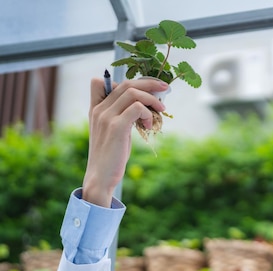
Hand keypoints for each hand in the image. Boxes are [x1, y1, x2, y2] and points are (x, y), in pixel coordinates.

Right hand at [82, 77, 167, 206]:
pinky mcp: (116, 127)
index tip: (143, 89)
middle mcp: (99, 109)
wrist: (101, 176)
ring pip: (133, 93)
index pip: (99, 81)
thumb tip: (142, 106)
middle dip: (149, 84)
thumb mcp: (113, 131)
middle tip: (165, 89)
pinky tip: (149, 126)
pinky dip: (148, 113)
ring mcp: (106, 117)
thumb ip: (121, 116)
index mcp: (95, 109)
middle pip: (126, 84)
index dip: (124, 81)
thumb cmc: (110, 155)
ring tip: (160, 111)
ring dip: (152, 99)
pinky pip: (137, 108)